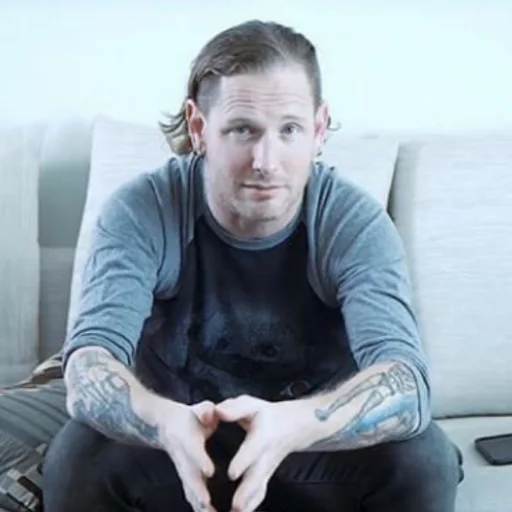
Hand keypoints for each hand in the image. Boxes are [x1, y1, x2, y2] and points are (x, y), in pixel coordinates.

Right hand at [158, 400, 218, 511]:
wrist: (167, 424)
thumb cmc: (190, 417)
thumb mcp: (198, 409)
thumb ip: (205, 410)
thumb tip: (211, 412)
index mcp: (185, 436)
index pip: (192, 449)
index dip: (199, 459)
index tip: (210, 472)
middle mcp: (181, 455)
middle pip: (188, 474)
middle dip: (197, 489)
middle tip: (207, 503)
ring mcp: (181, 468)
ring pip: (188, 487)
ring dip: (197, 503)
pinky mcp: (184, 477)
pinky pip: (189, 493)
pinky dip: (197, 506)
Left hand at [216, 395, 309, 511]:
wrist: (291, 426)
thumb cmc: (266, 415)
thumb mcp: (252, 405)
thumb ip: (234, 408)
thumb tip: (217, 411)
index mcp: (262, 435)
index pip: (253, 449)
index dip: (244, 460)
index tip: (232, 473)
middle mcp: (265, 455)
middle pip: (258, 475)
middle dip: (247, 491)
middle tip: (236, 505)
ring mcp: (267, 469)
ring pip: (259, 488)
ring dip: (249, 503)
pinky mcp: (265, 477)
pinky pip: (259, 493)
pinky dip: (252, 506)